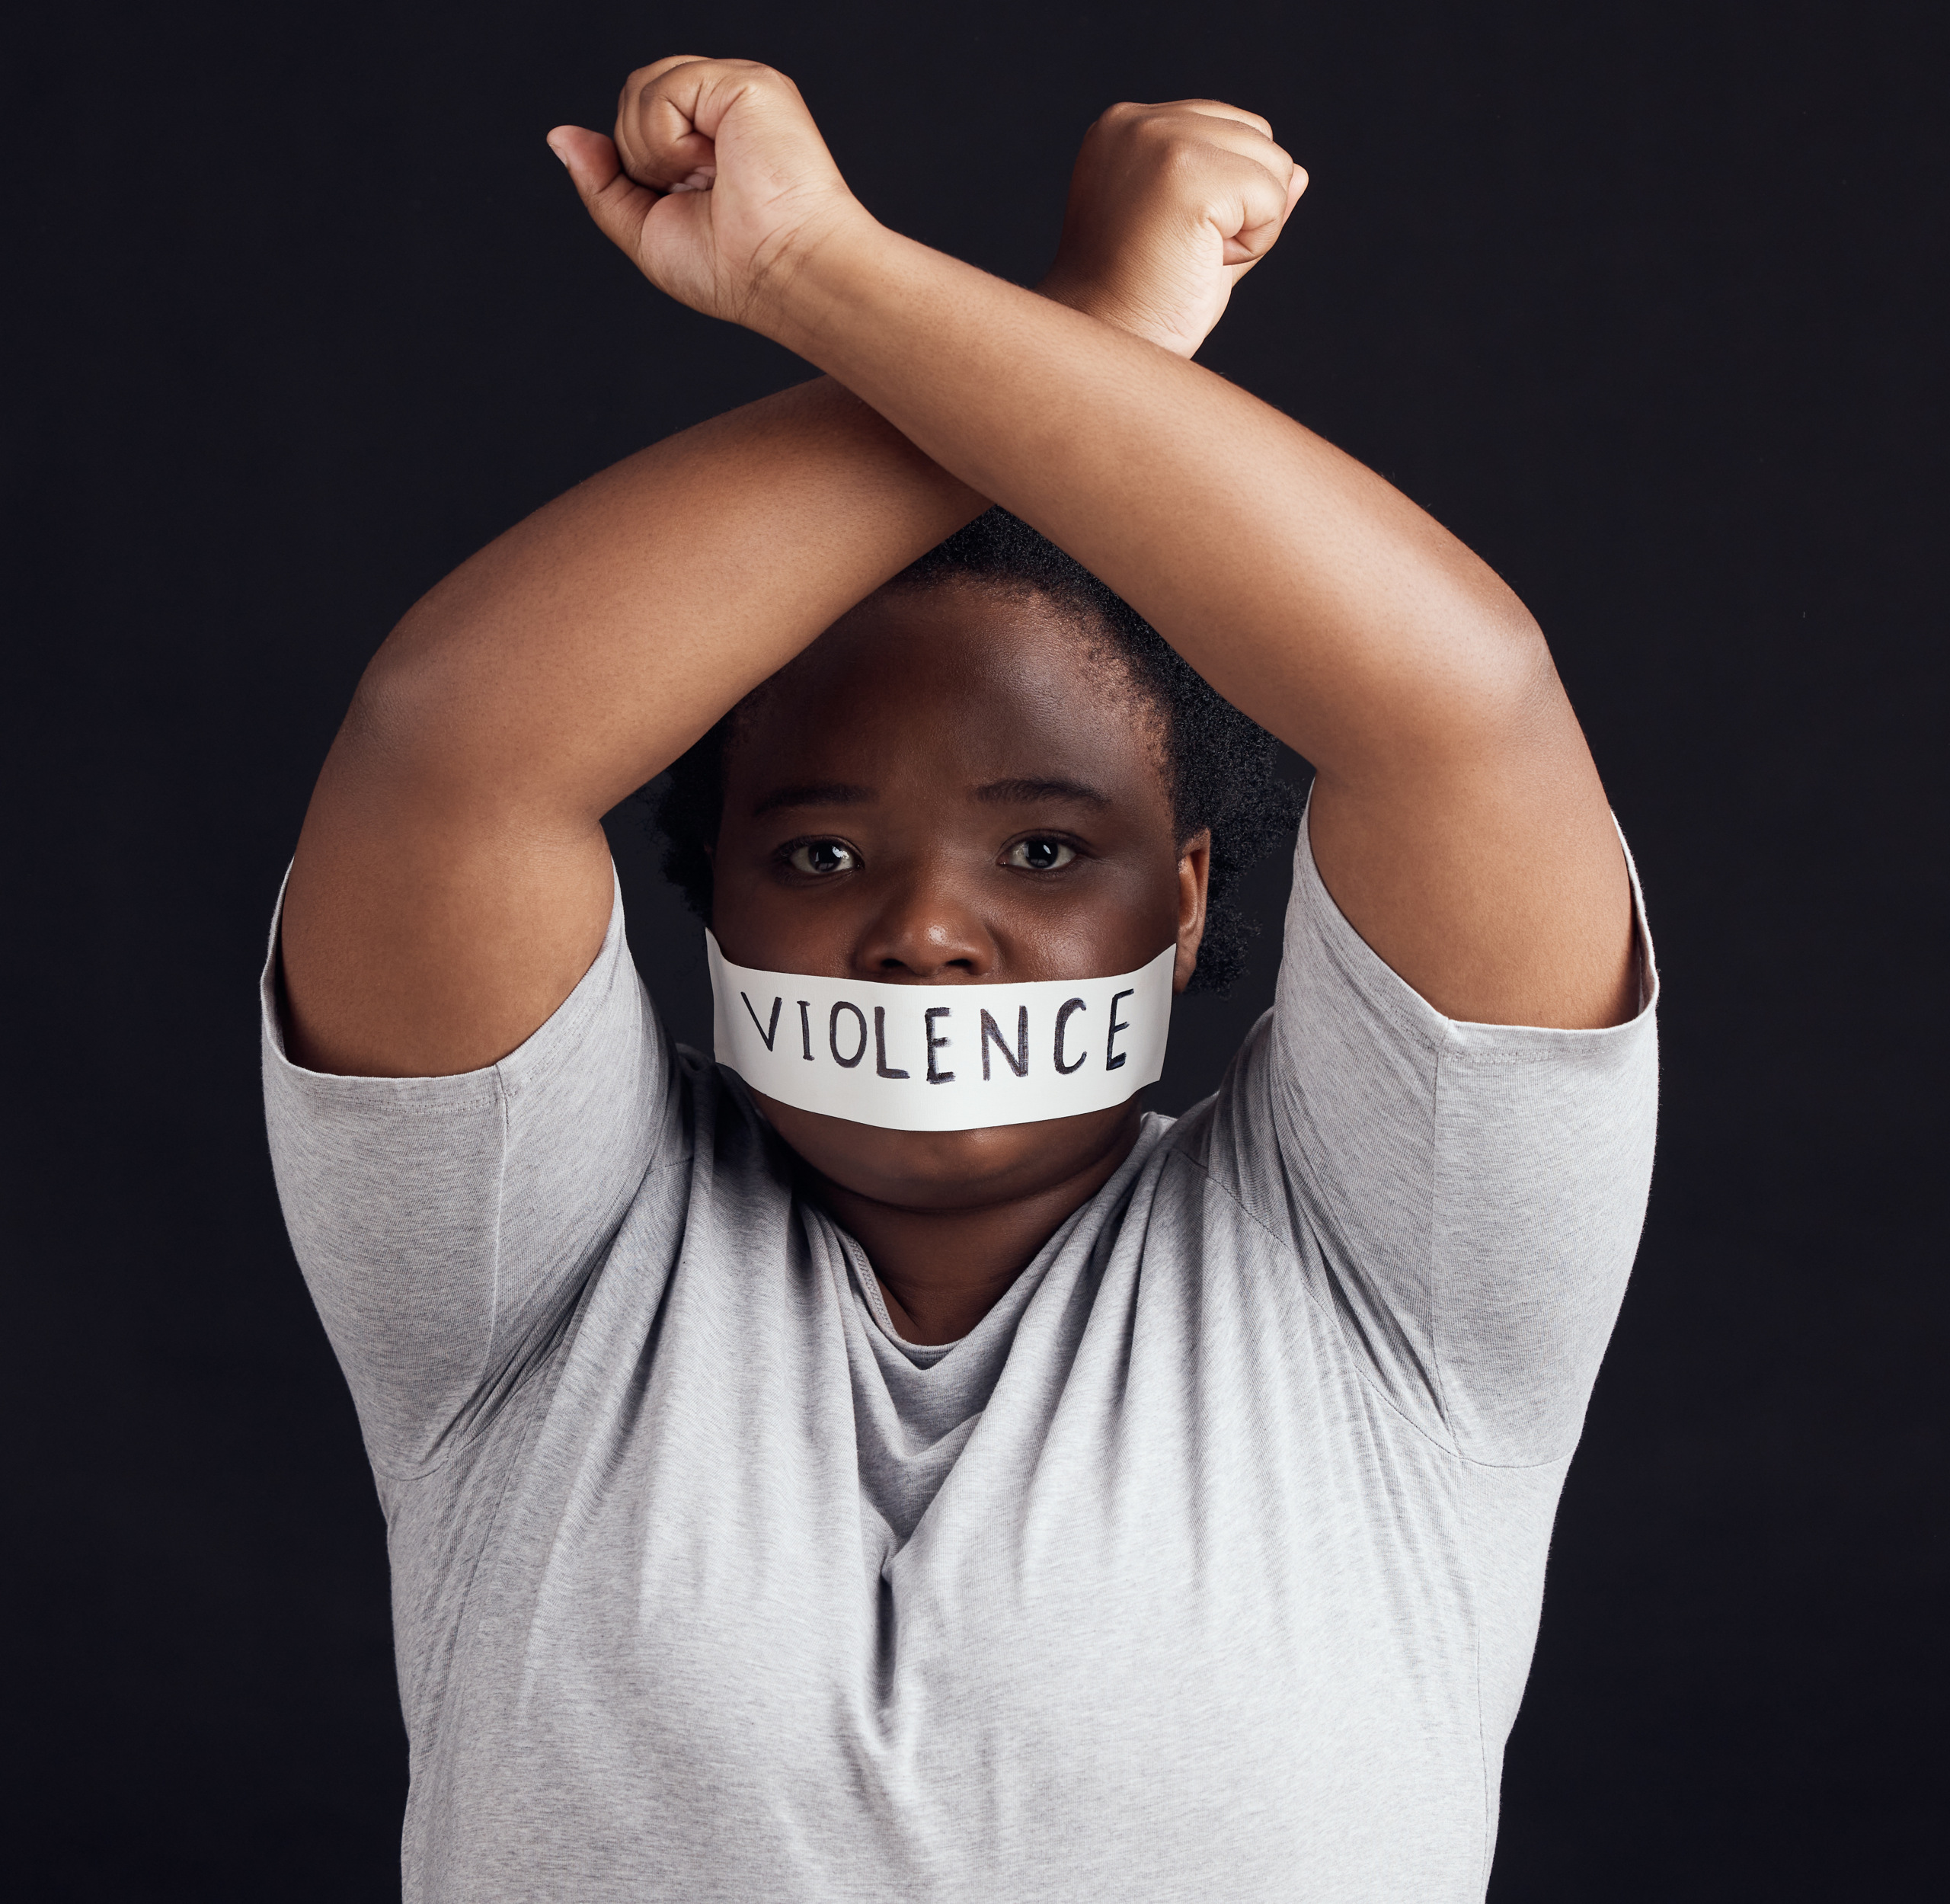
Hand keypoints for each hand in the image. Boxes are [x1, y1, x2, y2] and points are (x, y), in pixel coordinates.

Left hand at [548, 57, 865, 327]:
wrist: (784, 275)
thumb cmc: (735, 270)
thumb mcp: (645, 231)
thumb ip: (602, 182)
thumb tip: (561, 136)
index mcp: (708, 142)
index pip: (639, 122)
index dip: (638, 165)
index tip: (681, 204)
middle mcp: (723, 111)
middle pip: (633, 99)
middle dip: (642, 159)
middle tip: (698, 195)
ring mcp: (735, 92)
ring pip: (641, 90)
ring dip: (655, 153)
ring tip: (708, 182)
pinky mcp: (746, 83)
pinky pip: (663, 90)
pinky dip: (671, 142)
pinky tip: (712, 165)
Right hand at [1038, 102, 1306, 358]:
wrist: (1108, 346)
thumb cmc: (1143, 304)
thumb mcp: (1195, 236)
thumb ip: (1241, 196)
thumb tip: (1299, 172)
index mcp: (1128, 126)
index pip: (1230, 129)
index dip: (1226, 195)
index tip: (1169, 238)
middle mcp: (1139, 122)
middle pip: (1259, 137)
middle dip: (1242, 205)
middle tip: (1182, 253)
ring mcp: (1160, 142)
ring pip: (1274, 164)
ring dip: (1249, 226)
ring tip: (1189, 258)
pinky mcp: (1185, 174)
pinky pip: (1272, 198)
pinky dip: (1253, 246)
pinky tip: (1200, 264)